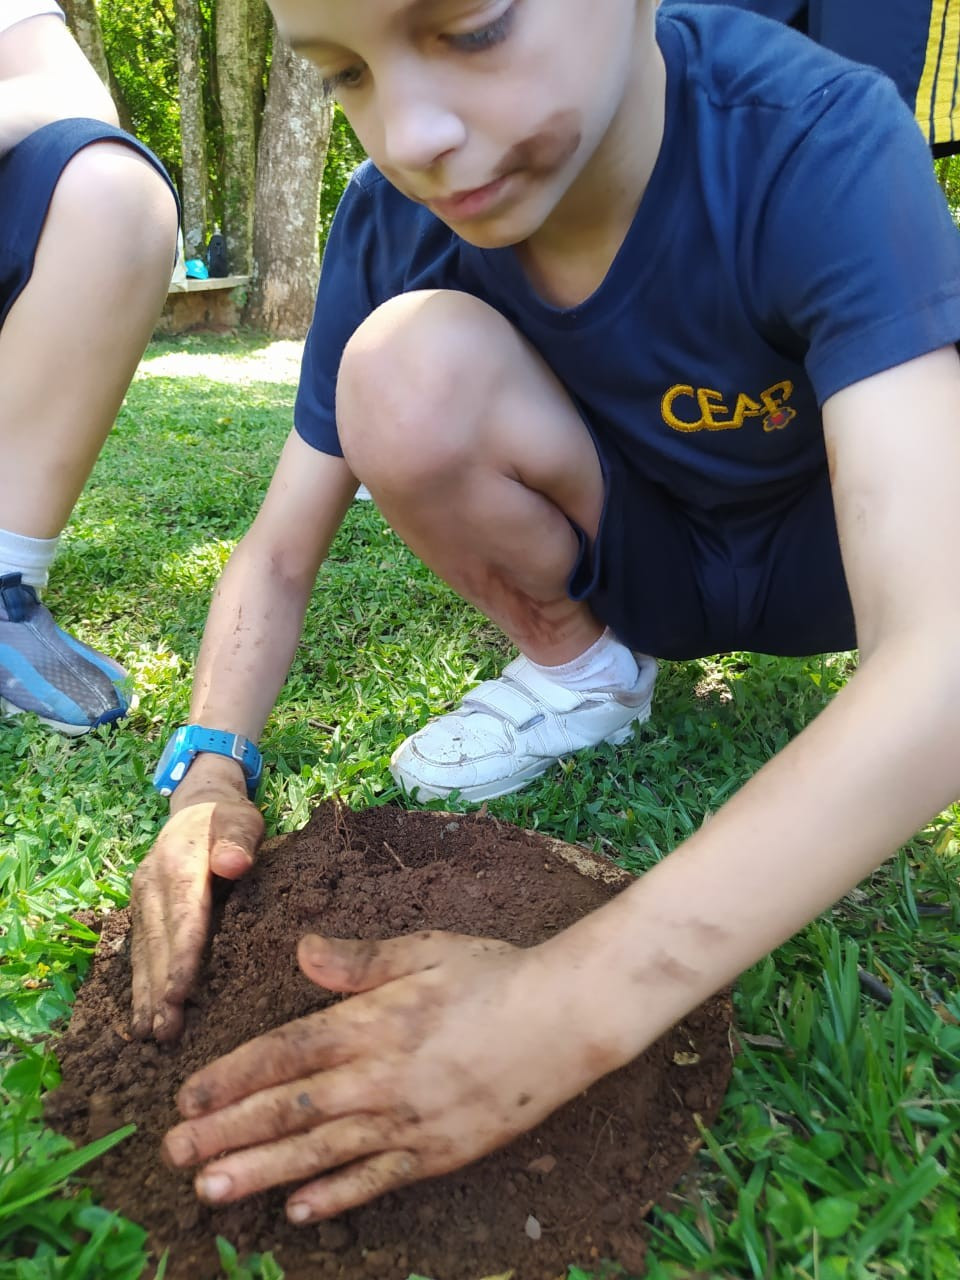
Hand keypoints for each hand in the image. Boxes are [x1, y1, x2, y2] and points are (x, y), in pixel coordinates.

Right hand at [131, 784, 263, 1041]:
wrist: (198, 805)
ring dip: (146, 995)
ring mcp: (142, 899)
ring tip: (150, 1035)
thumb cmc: (228, 818)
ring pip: (143, 951)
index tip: (181, 993)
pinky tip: (141, 1016)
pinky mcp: (141, 911)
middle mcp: (151, 884)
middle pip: (158, 941)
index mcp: (178, 863)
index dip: (182, 956)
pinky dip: (140, 985)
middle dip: (160, 989)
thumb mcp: (242, 819)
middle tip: (166, 1032)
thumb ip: (239, 840)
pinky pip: (139, 951)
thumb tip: (234, 864)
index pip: (183, 915)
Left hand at [162, 931, 617, 1221]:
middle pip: (290, 1109)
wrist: (566, 1018)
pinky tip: (299, 1212)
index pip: (285, 1053)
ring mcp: (410, 1121)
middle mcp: (381, 1077)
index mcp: (372, 1022)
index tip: (187, 1098)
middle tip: (174, 1156)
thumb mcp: (425, 950)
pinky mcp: (440, 1152)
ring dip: (263, 1172)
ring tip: (211, 1192)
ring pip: (322, 1152)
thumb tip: (300, 951)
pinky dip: (338, 1196)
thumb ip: (359, 961)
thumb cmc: (493, 973)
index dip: (231, 1077)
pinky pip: (379, 1179)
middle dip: (227, 1133)